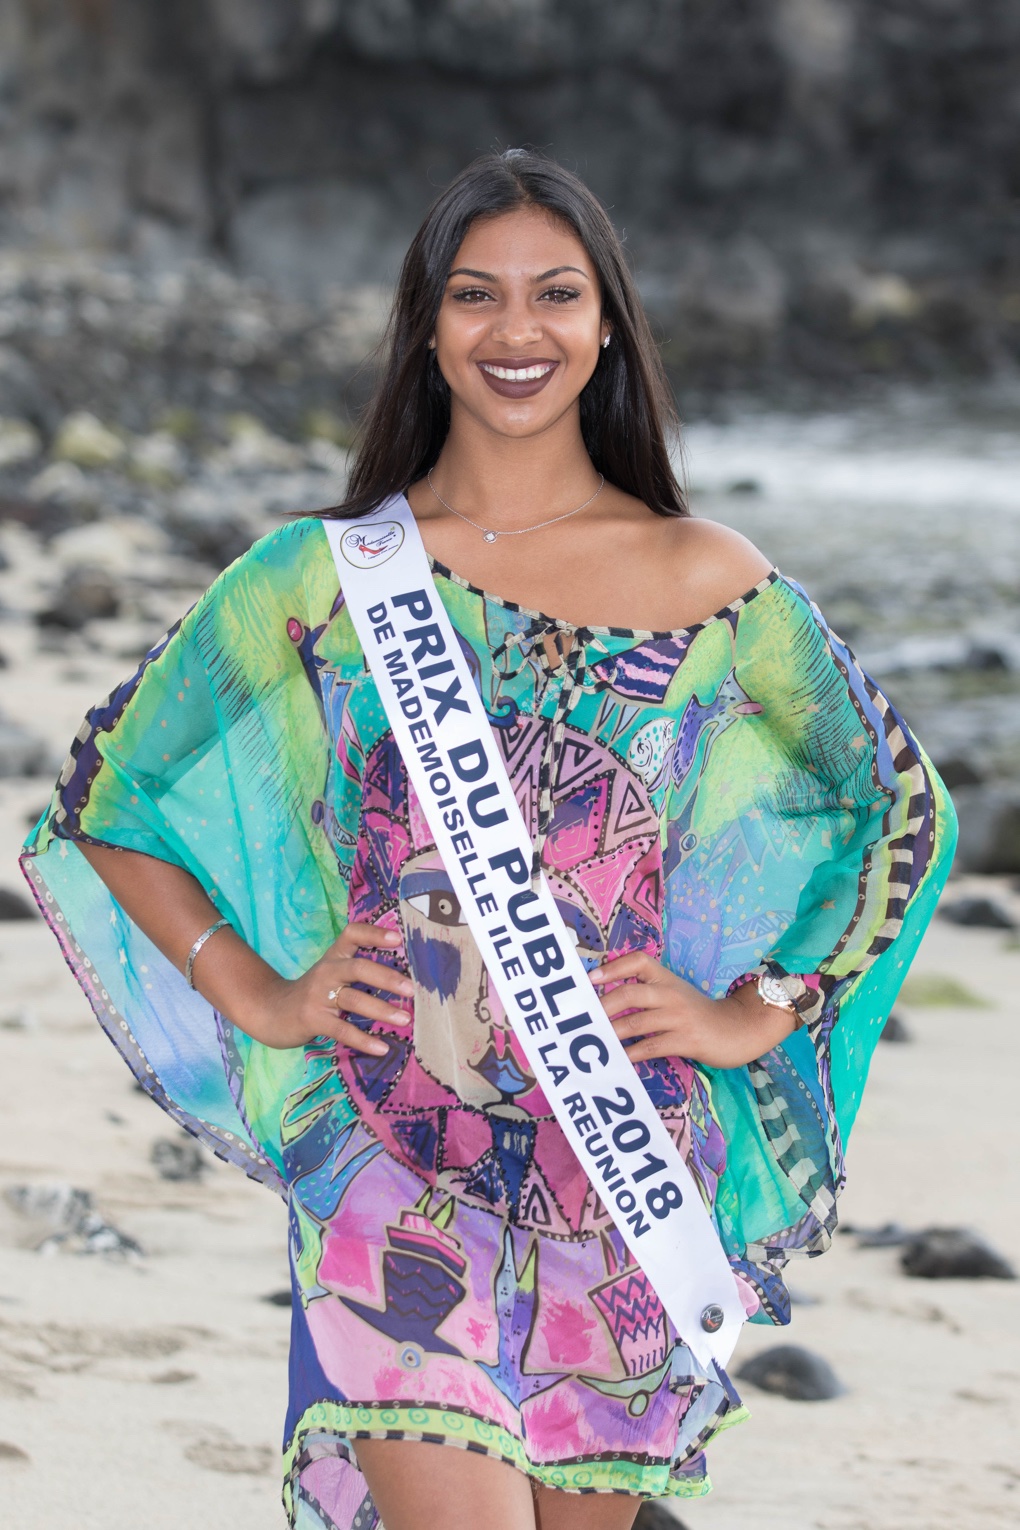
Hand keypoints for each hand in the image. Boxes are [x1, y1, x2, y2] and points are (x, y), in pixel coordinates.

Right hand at [249, 922, 412, 1053]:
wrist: (270, 1011)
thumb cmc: (312, 993)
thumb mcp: (332, 973)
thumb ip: (358, 969)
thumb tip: (403, 978)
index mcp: (334, 956)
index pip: (352, 934)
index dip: (374, 933)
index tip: (398, 938)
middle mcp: (327, 971)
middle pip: (358, 967)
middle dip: (387, 978)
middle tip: (412, 989)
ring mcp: (318, 995)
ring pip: (353, 999)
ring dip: (381, 1010)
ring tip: (405, 1019)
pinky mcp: (312, 1019)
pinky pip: (342, 1030)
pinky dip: (363, 1040)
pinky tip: (382, 1048)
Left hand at [589, 952, 796, 1068]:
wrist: (738, 1028)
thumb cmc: (699, 1013)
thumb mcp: (675, 994)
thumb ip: (648, 993)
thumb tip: (607, 1004)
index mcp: (667, 978)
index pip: (638, 961)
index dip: (613, 967)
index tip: (591, 979)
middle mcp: (671, 993)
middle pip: (630, 993)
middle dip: (603, 1006)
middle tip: (582, 1019)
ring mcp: (679, 1016)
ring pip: (636, 1022)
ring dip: (611, 1032)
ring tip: (591, 1040)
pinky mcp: (686, 1040)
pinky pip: (651, 1046)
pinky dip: (632, 1054)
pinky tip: (618, 1060)